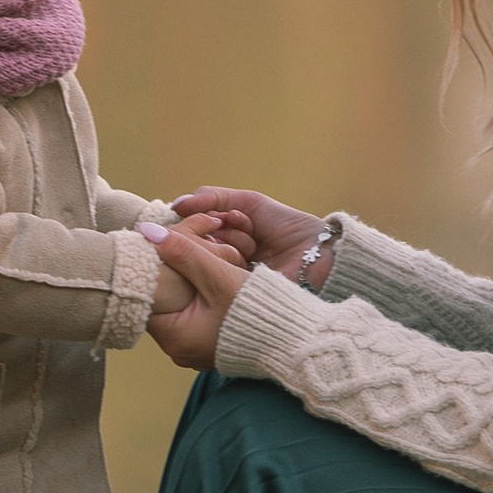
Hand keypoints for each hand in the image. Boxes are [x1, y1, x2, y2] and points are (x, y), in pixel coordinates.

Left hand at [146, 220, 248, 368]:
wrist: (297, 341)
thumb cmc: (259, 311)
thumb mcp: (220, 277)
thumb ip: (184, 252)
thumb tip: (148, 231)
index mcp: (174, 338)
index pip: (145, 297)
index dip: (153, 268)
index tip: (162, 246)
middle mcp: (179, 349)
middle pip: (163, 301)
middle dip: (172, 273)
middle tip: (183, 247)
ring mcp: (195, 349)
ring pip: (180, 305)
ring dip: (188, 281)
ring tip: (200, 259)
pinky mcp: (211, 345)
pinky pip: (195, 315)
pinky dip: (200, 295)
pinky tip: (213, 278)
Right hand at [171, 186, 323, 278]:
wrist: (317, 255)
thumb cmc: (286, 228)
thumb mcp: (248, 204)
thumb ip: (212, 199)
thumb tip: (176, 205)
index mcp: (221, 240)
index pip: (194, 227)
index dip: (208, 218)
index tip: (231, 217)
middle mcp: (218, 260)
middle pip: (196, 241)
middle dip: (223, 231)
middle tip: (245, 227)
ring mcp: (224, 277)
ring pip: (205, 254)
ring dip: (232, 243)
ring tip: (254, 245)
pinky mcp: (232, 293)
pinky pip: (216, 271)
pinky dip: (233, 257)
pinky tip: (252, 256)